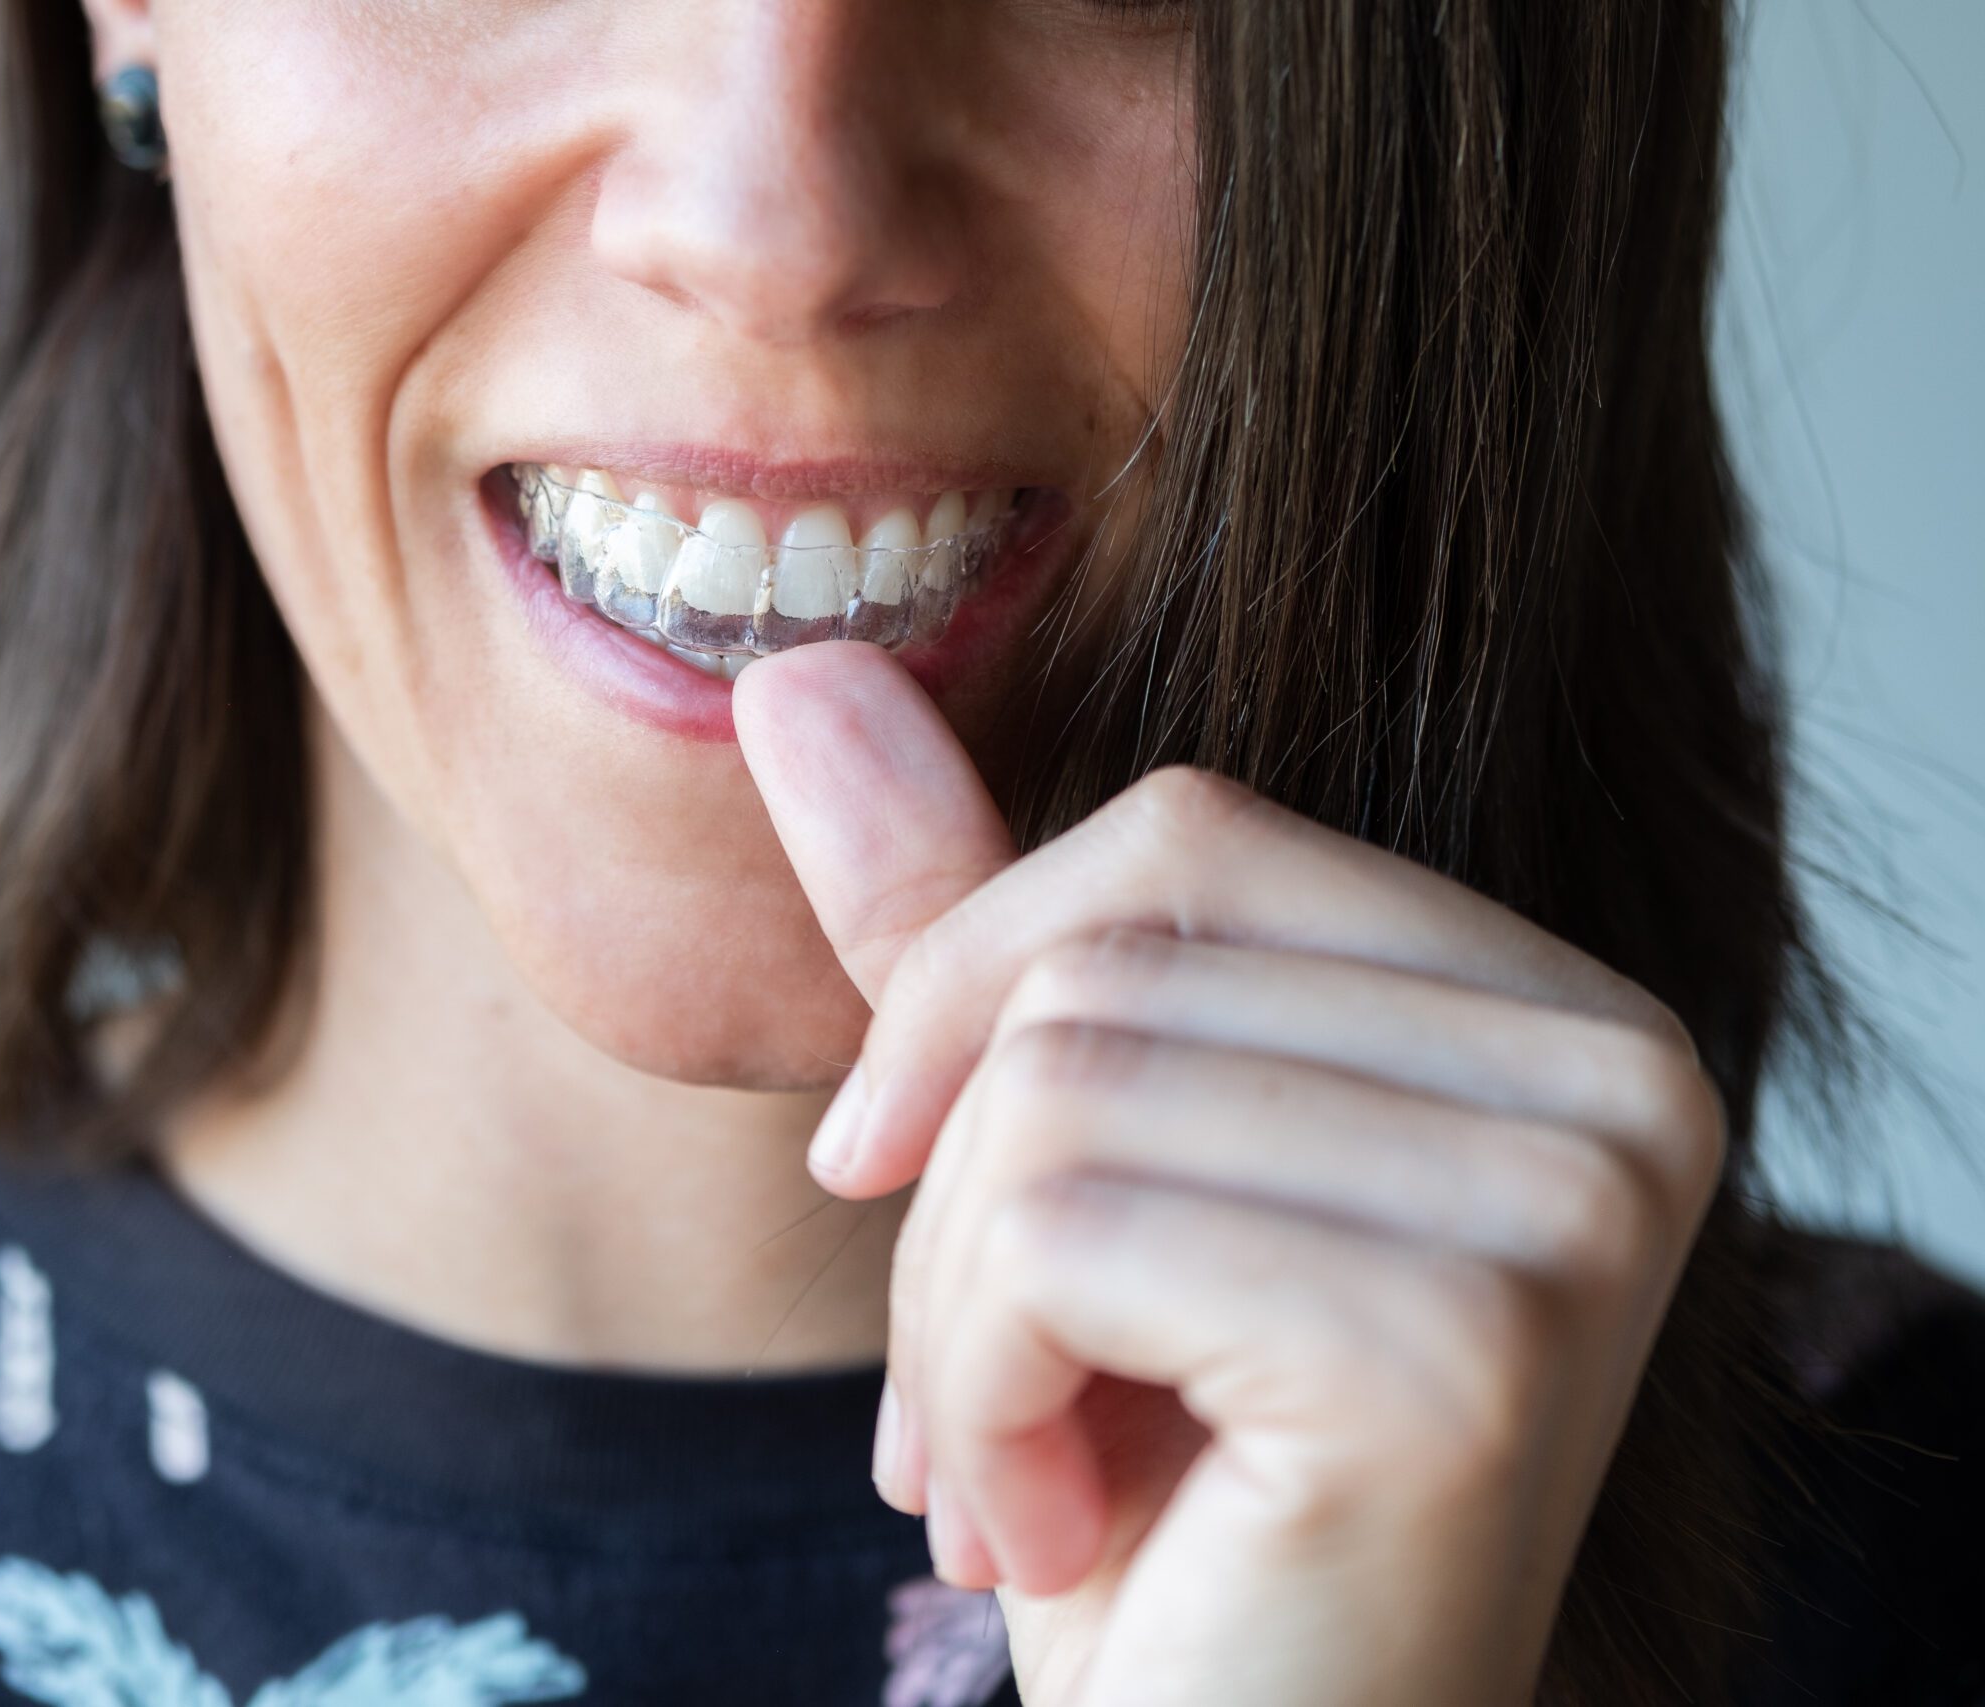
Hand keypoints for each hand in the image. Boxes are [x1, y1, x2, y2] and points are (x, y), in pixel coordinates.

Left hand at [732, 644, 1725, 1706]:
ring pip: (1053, 1091)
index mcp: (1554, 1011)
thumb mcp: (1064, 1177)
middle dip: (954, 1206)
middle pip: (1100, 966)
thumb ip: (968, 929)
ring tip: (1028, 1476)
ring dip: (956, 1325)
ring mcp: (1564, 1209)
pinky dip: (982, 1400)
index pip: (1181, 837)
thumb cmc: (1158, 1494)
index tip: (904, 1189)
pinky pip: (1051, 1235)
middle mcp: (1618, 1082)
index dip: (972, 1003)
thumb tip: (797, 676)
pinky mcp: (1461, 1347)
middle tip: (986, 1408)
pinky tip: (1065, 1534)